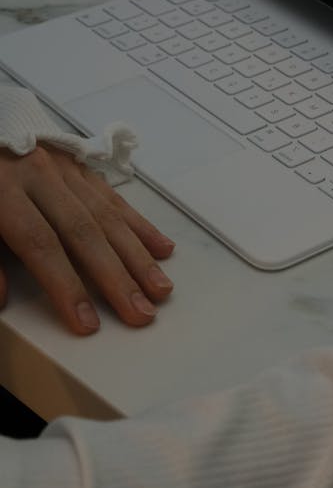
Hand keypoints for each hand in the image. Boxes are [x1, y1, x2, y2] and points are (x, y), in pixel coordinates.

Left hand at [0, 144, 174, 334]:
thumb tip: (1, 300)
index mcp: (5, 192)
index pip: (41, 243)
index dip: (66, 285)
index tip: (87, 323)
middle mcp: (41, 177)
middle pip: (84, 231)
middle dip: (116, 277)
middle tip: (142, 313)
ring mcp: (66, 168)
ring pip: (107, 215)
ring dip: (137, 255)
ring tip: (160, 288)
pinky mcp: (81, 165)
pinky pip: (115, 198)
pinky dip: (140, 225)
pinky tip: (161, 248)